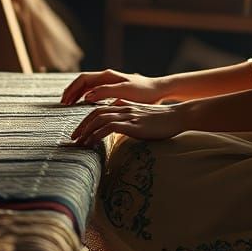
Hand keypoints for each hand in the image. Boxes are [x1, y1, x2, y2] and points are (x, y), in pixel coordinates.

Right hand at [60, 69, 167, 105]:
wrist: (159, 90)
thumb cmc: (144, 91)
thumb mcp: (125, 91)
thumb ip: (105, 92)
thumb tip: (86, 96)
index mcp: (107, 76)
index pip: (83, 79)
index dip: (72, 89)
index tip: (64, 101)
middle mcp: (107, 77)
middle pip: (83, 82)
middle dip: (71, 91)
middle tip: (63, 104)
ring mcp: (110, 83)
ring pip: (88, 86)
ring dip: (77, 94)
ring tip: (70, 105)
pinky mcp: (115, 89)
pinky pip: (95, 91)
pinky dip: (86, 97)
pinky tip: (85, 106)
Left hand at [69, 100, 187, 145]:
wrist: (178, 116)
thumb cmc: (163, 122)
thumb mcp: (143, 121)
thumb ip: (131, 124)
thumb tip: (120, 135)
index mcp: (125, 107)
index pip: (100, 110)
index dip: (87, 120)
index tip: (80, 133)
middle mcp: (124, 109)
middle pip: (95, 113)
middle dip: (82, 126)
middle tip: (73, 139)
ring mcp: (128, 116)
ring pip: (99, 119)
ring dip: (86, 131)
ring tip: (79, 143)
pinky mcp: (133, 124)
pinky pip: (109, 127)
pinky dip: (97, 134)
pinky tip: (91, 143)